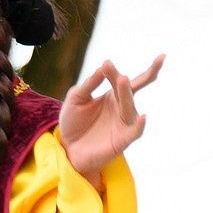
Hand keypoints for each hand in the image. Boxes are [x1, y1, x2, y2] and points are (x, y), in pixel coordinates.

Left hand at [59, 54, 164, 185]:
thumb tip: (101, 68)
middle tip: (121, 74)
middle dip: (126, 82)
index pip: (119, 80)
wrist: (68, 149)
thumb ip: (88, 84)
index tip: (106, 63)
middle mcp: (122, 108)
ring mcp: (123, 123)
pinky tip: (143, 117)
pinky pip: (135, 132)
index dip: (114, 72)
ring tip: (123, 80)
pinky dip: (140, 125)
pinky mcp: (122, 140)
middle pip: (129, 91)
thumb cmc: (74, 122)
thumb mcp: (76, 99)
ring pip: (129, 107)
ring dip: (126, 95)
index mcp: (113, 96)